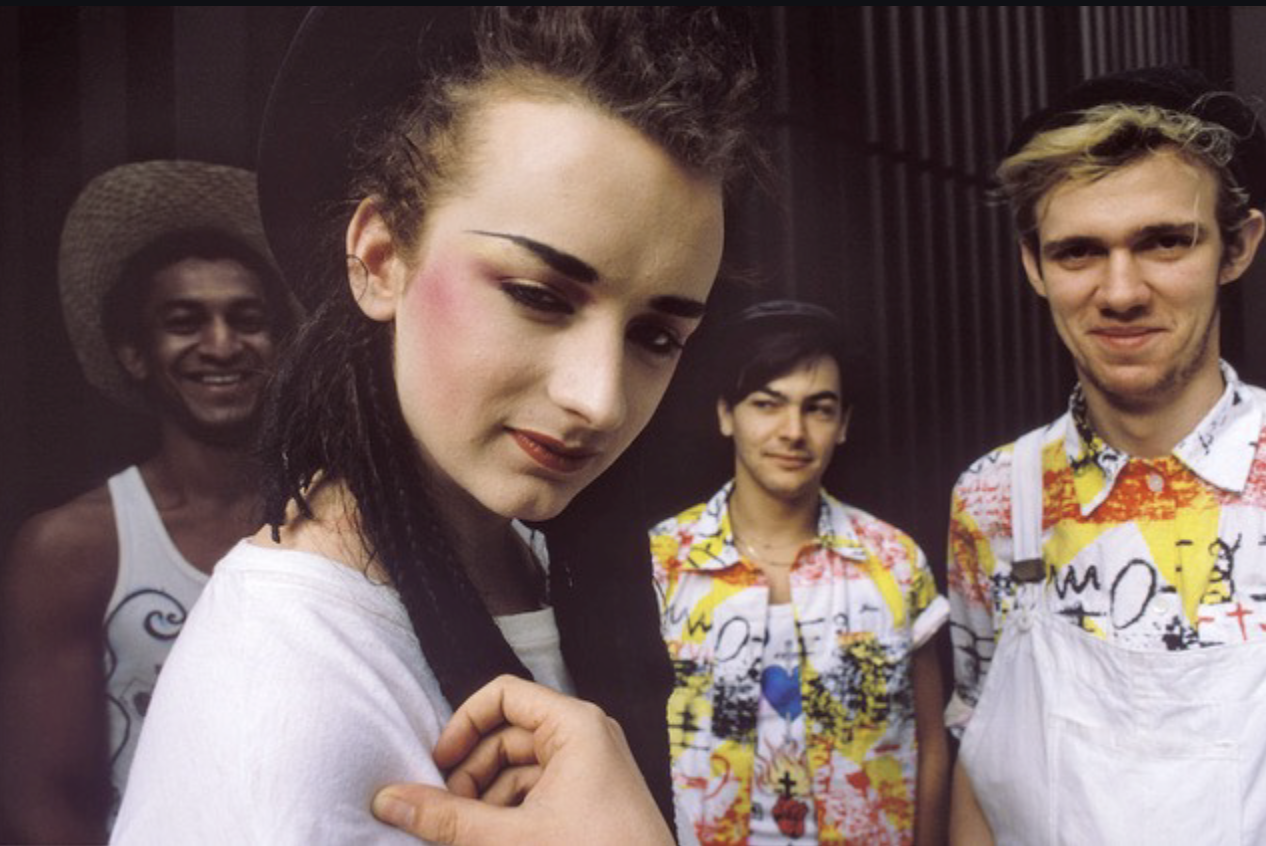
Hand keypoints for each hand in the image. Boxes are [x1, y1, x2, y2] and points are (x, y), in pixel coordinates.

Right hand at [372, 675, 673, 844]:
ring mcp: (593, 768)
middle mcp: (587, 735)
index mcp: (575, 724)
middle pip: (508, 734)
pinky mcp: (594, 800)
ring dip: (488, 799)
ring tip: (468, 837)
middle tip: (446, 814)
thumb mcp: (510, 838)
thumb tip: (386, 800)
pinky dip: (511, 813)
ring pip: (521, 768)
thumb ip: (446, 818)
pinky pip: (540, 791)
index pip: (503, 695)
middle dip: (472, 773)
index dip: (462, 725)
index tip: (434, 766)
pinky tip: (494, 842)